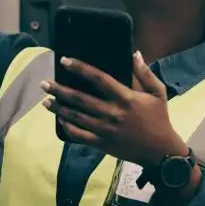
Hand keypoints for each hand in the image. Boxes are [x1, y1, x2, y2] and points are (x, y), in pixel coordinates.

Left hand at [41, 51, 187, 165]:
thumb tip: (134, 53)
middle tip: (44, 83)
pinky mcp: (102, 144)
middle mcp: (112, 113)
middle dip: (59, 89)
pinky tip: (60, 119)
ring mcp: (105, 130)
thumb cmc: (159, 119)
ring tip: (45, 101)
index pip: (99, 78)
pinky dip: (68, 127)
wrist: (160, 152)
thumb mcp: (158, 93)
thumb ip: (145, 73)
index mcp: (125, 98)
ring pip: (76, 117)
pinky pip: (80, 135)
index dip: (80, 68)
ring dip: (58, 108)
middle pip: (80, 98)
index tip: (65, 61)